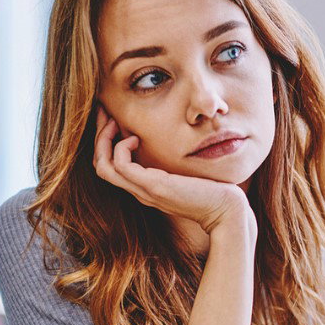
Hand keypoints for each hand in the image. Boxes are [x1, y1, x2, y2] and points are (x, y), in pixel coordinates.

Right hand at [92, 105, 250, 233]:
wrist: (225, 211)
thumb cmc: (212, 190)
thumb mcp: (185, 173)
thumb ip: (173, 162)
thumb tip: (171, 140)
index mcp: (144, 187)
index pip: (109, 166)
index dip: (105, 141)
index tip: (111, 118)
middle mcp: (139, 190)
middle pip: (101, 165)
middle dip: (99, 136)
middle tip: (104, 113)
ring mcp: (144, 191)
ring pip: (104, 167)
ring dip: (104, 140)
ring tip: (114, 122)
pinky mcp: (154, 187)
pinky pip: (121, 167)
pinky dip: (122, 149)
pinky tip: (136, 138)